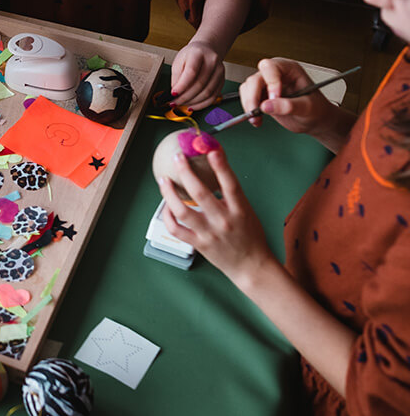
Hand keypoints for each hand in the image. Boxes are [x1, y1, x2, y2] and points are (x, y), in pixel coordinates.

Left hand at [157, 147, 274, 282]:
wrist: (251, 266)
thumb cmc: (250, 236)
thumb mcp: (247, 211)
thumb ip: (231, 195)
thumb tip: (214, 170)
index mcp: (240, 210)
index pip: (230, 184)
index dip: (221, 166)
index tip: (212, 149)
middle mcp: (223, 220)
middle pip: (200, 194)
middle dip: (186, 172)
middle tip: (178, 157)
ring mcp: (208, 233)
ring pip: (182, 211)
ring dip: (169, 194)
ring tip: (164, 180)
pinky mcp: (198, 244)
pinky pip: (176, 229)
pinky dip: (168, 216)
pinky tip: (167, 206)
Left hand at [171, 40, 224, 109]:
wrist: (206, 50)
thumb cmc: (191, 56)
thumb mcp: (178, 61)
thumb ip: (176, 76)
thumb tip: (175, 93)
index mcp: (198, 53)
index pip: (191, 72)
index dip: (182, 86)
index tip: (173, 94)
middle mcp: (212, 61)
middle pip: (200, 84)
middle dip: (185, 97)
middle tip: (175, 103)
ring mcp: (219, 71)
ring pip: (207, 93)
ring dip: (193, 102)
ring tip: (182, 104)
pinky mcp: (222, 80)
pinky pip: (213, 97)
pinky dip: (202, 104)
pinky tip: (192, 106)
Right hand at [239, 57, 334, 133]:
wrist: (314, 120)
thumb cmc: (316, 109)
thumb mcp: (307, 108)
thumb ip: (288, 106)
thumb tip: (267, 106)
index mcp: (290, 69)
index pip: (271, 68)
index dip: (270, 82)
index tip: (274, 98)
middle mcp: (276, 74)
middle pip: (255, 79)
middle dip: (253, 96)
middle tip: (257, 111)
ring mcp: (267, 85)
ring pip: (248, 88)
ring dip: (249, 104)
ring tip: (258, 118)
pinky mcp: (261, 96)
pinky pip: (246, 99)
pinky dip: (249, 110)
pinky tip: (257, 119)